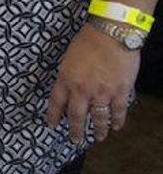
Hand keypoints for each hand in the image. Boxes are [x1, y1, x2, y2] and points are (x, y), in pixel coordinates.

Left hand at [46, 25, 139, 143]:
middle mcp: (82, 90)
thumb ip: (69, 74)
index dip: (54, 116)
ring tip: (98, 137)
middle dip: (76, 131)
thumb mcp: (69, 57)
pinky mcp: (120, 91)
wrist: (112, 33)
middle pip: (77, 116)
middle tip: (75, 140)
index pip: (57, 103)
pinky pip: (118, 111)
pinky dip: (117, 121)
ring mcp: (102, 93)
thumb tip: (70, 87)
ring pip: (99, 118)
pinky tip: (116, 127)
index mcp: (66, 79)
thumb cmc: (89, 39)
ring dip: (98, 130)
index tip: (52, 125)